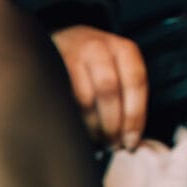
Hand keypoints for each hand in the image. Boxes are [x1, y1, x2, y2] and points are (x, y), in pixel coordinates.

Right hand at [52, 25, 147, 149]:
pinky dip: (72, 120)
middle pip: (110, 90)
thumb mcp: (116, 67)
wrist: (60, 42)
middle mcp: (99, 47)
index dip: (135, 115)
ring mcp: (73, 54)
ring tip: (96, 140)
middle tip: (112, 144)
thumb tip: (132, 136)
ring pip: (84, 97)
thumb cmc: (95, 63)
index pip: (136, 82)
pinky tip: (76, 131)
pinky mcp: (51, 66)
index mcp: (124, 49)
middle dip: (113, 123)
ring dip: (92, 126)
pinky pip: (63, 99)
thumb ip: (126, 93)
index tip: (132, 140)